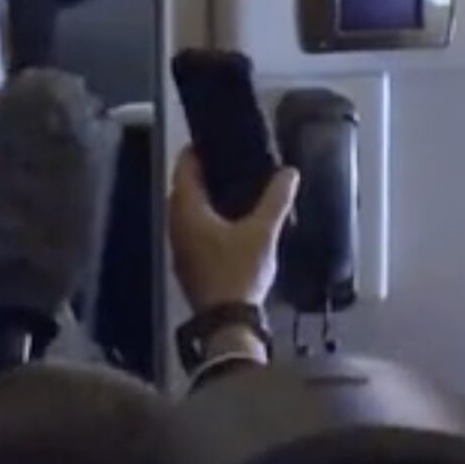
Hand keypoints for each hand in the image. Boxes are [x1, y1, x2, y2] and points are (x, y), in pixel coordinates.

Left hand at [167, 146, 297, 314]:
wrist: (227, 322)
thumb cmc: (239, 271)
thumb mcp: (263, 232)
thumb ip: (276, 199)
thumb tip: (289, 172)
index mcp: (187, 210)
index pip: (185, 167)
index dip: (198, 150)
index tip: (215, 141)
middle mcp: (175, 224)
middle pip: (184, 188)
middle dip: (204, 174)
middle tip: (230, 162)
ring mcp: (178, 245)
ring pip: (187, 210)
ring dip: (205, 198)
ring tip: (234, 189)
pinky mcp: (186, 262)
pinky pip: (192, 229)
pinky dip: (206, 219)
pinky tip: (229, 222)